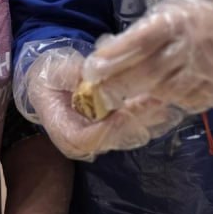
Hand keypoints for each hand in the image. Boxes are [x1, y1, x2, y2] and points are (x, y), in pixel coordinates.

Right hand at [22, 47, 181, 160]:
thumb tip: (92, 75)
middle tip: (154, 100)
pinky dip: (149, 115)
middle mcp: (84, 142)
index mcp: (63, 131)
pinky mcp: (116, 131)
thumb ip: (72, 75)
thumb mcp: (55, 70)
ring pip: (128, 135)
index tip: (124, 111)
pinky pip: (136, 127)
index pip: (86, 139)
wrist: (54, 81)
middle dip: (135, 120)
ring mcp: (102, 138)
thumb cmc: (51, 76)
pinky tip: (160, 98)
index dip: (107, 129)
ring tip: (161, 97)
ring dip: (147, 118)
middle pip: (113, 139)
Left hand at [82, 0, 212, 116]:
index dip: (115, 54)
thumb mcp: (172, 11)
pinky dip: (169, 100)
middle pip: (148, 72)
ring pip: (164, 91)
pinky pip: (186, 102)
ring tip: (126, 95)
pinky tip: (161, 93)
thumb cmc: (198, 17)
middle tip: (100, 91)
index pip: (141, 40)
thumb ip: (144, 30)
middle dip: (119, 84)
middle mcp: (194, 46)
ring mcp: (209, 71)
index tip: (94, 66)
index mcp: (179, 20)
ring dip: (141, 95)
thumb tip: (107, 50)